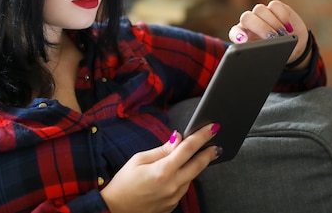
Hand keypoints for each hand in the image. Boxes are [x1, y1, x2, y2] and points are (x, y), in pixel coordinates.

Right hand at [100, 123, 219, 212]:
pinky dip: (185, 177)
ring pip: (192, 177)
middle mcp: (172, 185)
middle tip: (217, 143)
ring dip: (196, 166)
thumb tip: (178, 139)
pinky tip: (181, 172)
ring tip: (198, 155)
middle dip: (210, 152)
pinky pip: (184, 188)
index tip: (213, 127)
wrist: (114, 211)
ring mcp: (173, 197)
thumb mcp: (138, 159)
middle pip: (198, 165)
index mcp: (163, 171)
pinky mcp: (172, 206)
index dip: (202, 136)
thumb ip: (162, 149)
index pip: (188, 149)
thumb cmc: (123, 183)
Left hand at [228, 0, 310, 68]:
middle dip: (260, 27)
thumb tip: (264, 55)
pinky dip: (282, 16)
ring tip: (283, 35)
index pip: (234, 32)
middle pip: (246, 17)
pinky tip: (288, 26)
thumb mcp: (271, 58)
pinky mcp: (275, 7)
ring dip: (273, 23)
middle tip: (272, 38)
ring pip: (260, 9)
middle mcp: (250, 22)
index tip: (243, 40)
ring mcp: (262, 13)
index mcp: (243, 36)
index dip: (237, 35)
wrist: (294, 47)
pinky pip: (274, 5)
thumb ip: (264, 55)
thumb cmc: (278, 54)